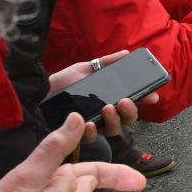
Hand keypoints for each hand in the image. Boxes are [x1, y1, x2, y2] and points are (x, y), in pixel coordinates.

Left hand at [45, 52, 159, 143]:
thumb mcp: (86, 69)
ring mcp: (93, 126)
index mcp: (111, 99)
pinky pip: (90, 138)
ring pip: (113, 130)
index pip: (133, 102)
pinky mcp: (77, 136)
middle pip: (128, 119)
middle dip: (131, 111)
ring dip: (115, 120)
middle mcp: (105, 115)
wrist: (39, 92)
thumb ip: (107, 63)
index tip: (152, 96)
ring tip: (108, 108)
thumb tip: (126, 53)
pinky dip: (92, 131)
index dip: (145, 100)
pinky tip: (90, 123)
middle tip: (125, 101)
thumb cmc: (64, 83)